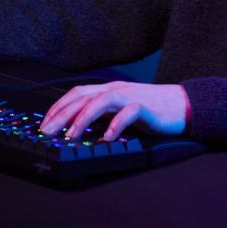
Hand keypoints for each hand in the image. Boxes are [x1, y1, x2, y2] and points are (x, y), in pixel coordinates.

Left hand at [39, 81, 189, 141]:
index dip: (58, 107)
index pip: (77, 93)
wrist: (182, 106)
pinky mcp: (146, 107)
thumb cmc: (151, 111)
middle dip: (62, 114)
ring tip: (72, 135)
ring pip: (102, 100)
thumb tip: (78, 131)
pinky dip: (116, 124)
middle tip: (48, 132)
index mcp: (109, 90)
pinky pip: (129, 112)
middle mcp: (117, 90)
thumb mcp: (121, 112)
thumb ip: (103, 116)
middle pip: (84, 97)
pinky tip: (108, 137)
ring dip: (84, 117)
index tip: (44, 124)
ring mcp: (131, 96)